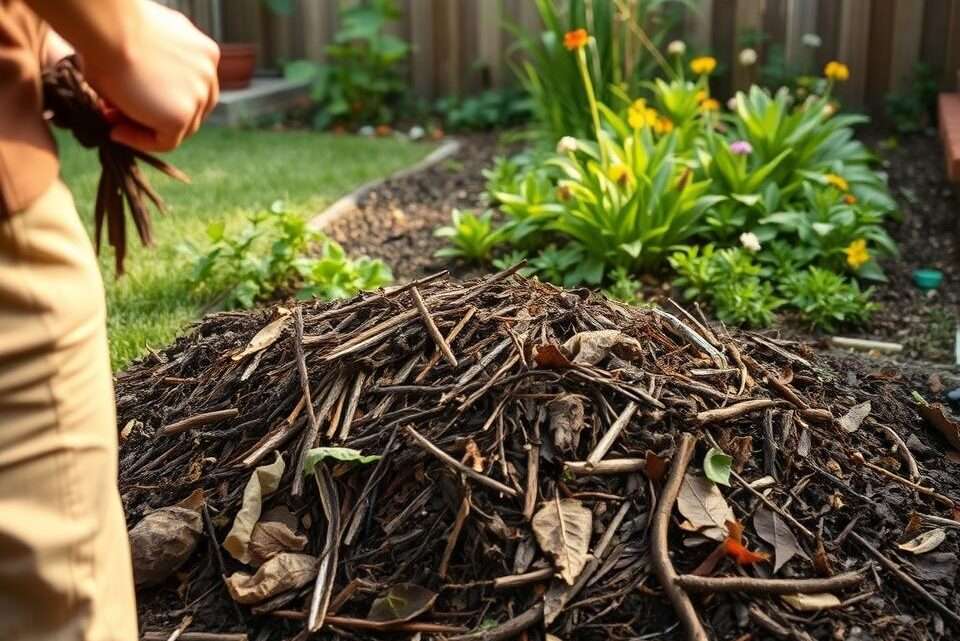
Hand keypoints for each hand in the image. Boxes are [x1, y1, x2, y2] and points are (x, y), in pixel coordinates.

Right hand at [82, 1, 219, 151]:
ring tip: (114, 123)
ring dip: (146, 129)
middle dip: (156, 116)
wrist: (110, 27)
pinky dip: (141, 141)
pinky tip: (117, 132)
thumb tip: (135, 95)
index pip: (193, 88)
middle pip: (192, 109)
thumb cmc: (112, 30)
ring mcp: (200, 95)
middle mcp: (208, 72)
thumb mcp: (143, 48)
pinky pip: (166, 141)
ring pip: (181, 128)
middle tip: (118, 115)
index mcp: (203, 52)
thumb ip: (154, 71)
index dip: (162, 99)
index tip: (131, 99)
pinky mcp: (183, 115)